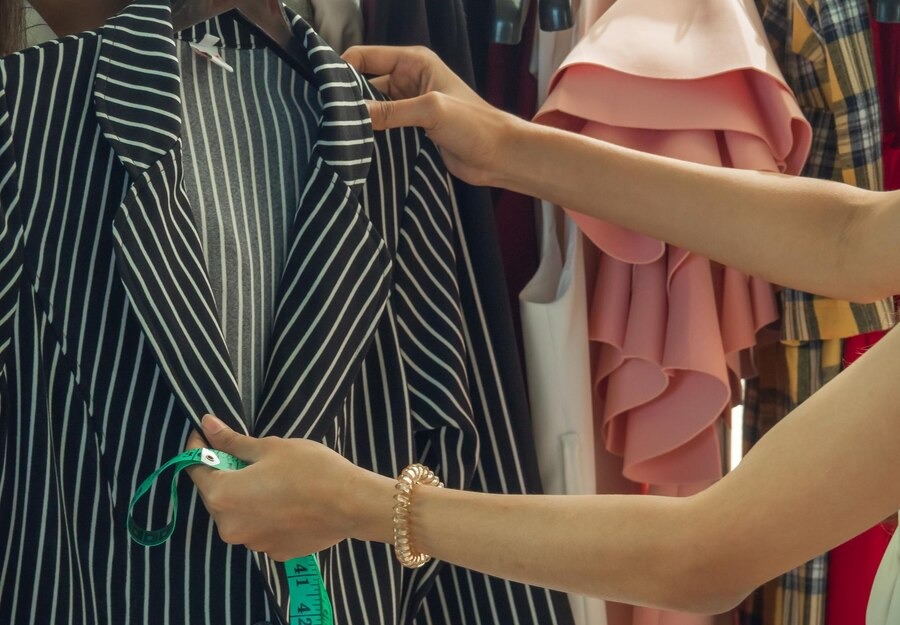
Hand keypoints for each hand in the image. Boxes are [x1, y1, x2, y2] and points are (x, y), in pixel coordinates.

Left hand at [186, 415, 393, 560]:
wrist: (351, 504)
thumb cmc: (310, 469)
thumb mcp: (269, 447)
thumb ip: (232, 441)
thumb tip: (206, 423)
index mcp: (223, 495)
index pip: (196, 469)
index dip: (199, 447)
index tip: (207, 433)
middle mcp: (229, 526)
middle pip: (217, 494)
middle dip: (226, 473)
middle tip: (249, 454)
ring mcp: (252, 543)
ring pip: (240, 513)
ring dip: (248, 496)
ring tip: (276, 478)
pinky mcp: (274, 551)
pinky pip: (260, 528)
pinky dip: (266, 514)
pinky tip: (289, 500)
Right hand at [342, 45, 525, 186]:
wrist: (500, 156)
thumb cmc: (475, 124)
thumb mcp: (430, 110)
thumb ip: (391, 111)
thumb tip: (352, 115)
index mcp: (414, 62)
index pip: (365, 56)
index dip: (342, 69)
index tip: (322, 89)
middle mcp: (409, 80)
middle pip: (364, 83)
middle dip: (348, 99)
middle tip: (326, 118)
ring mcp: (409, 106)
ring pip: (372, 109)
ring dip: (359, 121)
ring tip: (336, 135)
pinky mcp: (411, 130)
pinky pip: (382, 128)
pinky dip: (371, 136)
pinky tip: (355, 147)